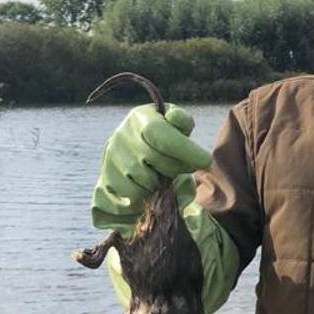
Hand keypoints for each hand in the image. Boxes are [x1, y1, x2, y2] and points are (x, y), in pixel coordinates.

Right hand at [91, 103, 210, 237]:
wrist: (134, 146)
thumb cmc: (164, 133)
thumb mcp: (175, 122)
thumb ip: (180, 120)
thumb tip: (175, 120)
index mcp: (139, 118)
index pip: (161, 135)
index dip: (185, 150)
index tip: (206, 161)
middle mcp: (121, 137)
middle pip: (155, 161)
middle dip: (175, 168)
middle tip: (185, 167)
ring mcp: (111, 159)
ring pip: (143, 181)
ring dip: (159, 182)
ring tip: (162, 174)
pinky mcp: (106, 179)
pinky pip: (131, 196)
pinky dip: (146, 194)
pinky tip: (150, 185)